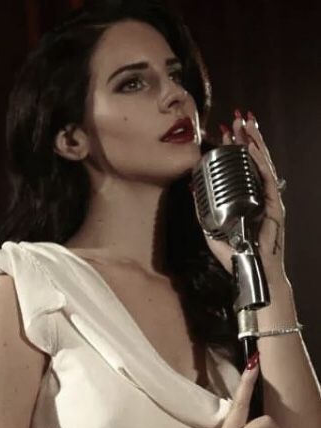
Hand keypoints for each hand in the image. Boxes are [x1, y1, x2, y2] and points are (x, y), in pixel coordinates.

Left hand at [199, 110, 287, 283]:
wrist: (251, 272)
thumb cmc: (233, 252)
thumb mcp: (210, 227)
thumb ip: (202, 208)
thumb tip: (191, 186)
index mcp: (245, 198)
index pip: (240, 167)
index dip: (233, 149)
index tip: (223, 132)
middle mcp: (258, 195)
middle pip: (252, 161)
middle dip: (245, 138)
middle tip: (237, 118)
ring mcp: (268, 200)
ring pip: (262, 164)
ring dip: (254, 143)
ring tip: (246, 125)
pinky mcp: (274, 207)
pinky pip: (267, 180)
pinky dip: (260, 163)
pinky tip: (252, 149)